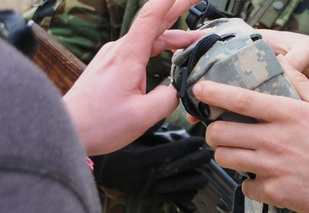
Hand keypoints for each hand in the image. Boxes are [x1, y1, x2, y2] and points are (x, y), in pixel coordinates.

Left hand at [64, 0, 206, 154]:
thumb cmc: (98, 123)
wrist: (66, 130)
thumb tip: (181, 89)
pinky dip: (162, 46)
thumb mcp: (142, 116)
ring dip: (175, 34)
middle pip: (155, 19)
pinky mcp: (112, 65)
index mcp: (129, 54)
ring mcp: (115, 56)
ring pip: (151, 37)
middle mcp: (121, 49)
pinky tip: (173, 53)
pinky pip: (142, 49)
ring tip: (199, 37)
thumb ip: (168, 99)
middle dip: (179, 3)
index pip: (153, 14)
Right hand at [92, 123, 212, 205]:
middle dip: (194, 163)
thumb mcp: (131, 134)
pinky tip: (192, 190)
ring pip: (174, 186)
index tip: (199, 141)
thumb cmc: (117, 148)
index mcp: (141, 158)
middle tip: (207, 156)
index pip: (170, 152)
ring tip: (205, 175)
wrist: (100, 168)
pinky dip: (181, 194)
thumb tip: (168, 111)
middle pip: (175, 169)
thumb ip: (149, 125)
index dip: (187, 147)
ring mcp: (145, 187)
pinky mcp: (145, 195)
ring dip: (192, 181)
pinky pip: (167, 197)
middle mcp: (144, 175)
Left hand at [195, 57, 308, 212]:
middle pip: (223, 132)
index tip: (199, 89)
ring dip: (226, 153)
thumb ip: (301, 83)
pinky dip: (249, 181)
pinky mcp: (273, 191)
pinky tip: (260, 175)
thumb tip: (283, 63)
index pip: (242, 100)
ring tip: (236, 150)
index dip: (215, 93)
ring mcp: (272, 167)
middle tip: (219, 130)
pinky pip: (245, 185)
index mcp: (288, 114)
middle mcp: (275, 139)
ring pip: (226, 158)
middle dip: (213, 130)